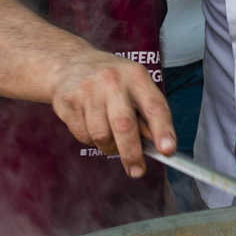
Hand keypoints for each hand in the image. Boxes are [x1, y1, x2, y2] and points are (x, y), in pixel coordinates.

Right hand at [47, 50, 175, 176]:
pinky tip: (91, 124)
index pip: (154, 106)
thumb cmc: (111, 81)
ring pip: (101, 136)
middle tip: (137, 171)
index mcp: (136, 76)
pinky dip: (91, 140)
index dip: (162, 130)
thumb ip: (147, 114)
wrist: (69, 64)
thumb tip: (160, 146)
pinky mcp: (68, 102)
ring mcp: (88, 90)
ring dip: (109, 147)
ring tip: (111, 138)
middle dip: (132, 153)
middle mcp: (112, 80)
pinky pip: (83, 136)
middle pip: (124, 125)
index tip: (168, 150)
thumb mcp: (135, 86)